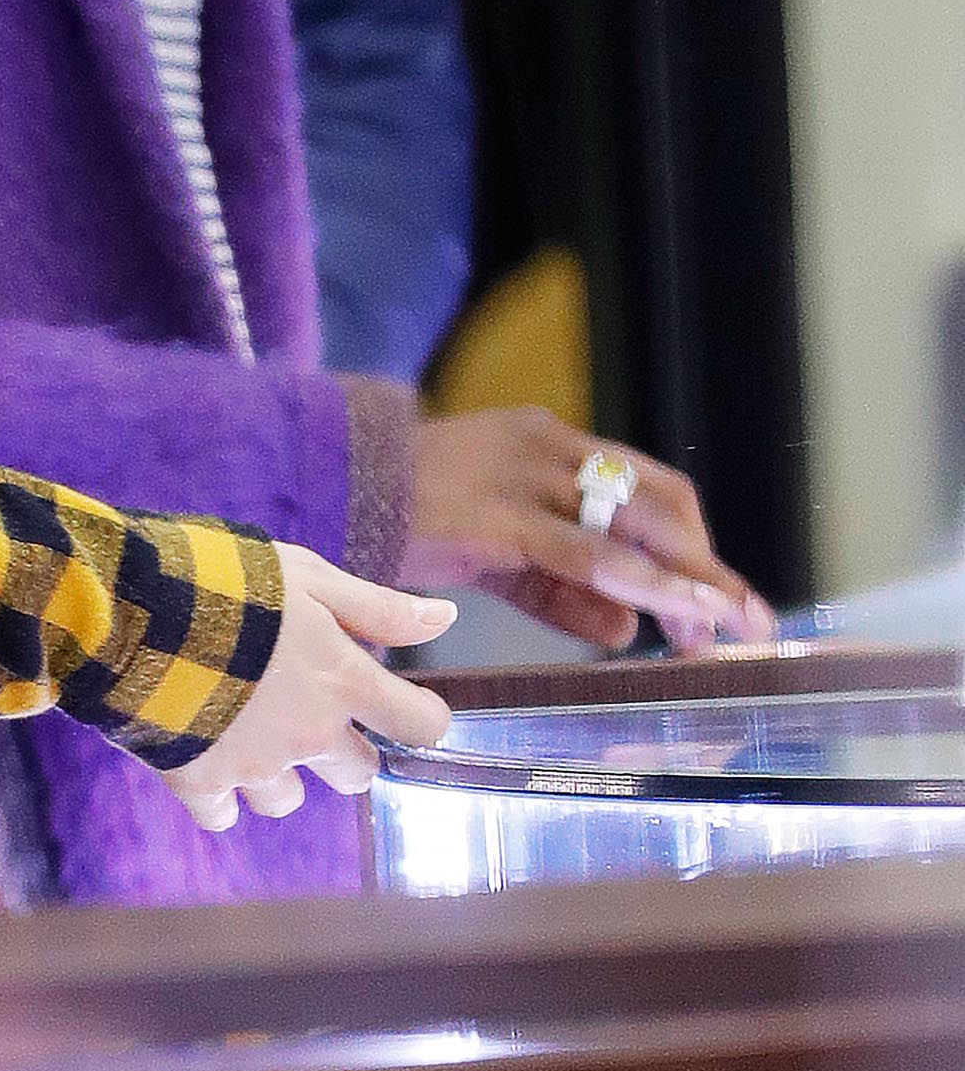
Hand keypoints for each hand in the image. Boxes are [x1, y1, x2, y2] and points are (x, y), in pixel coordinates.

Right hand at [165, 546, 452, 832]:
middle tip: (304, 707)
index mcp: (342, 680)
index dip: (422, 717)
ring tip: (242, 725)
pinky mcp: (199, 781)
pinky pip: (224, 815)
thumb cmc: (222, 577)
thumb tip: (446, 616)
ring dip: (278, 771)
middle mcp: (309, 734)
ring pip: (288, 799)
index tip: (406, 707)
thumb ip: (374, 605)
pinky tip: (202, 748)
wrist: (128, 606)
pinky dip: (219, 794)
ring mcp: (254, 765)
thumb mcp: (304, 573)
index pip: (419, 724)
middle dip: (342, 748)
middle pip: (357, 774)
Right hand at [404, 408, 777, 653]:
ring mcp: (523, 475)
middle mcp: (547, 445)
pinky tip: (664, 617)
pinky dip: (638, 584)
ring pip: (633, 526)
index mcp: (547, 439)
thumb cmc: (411, 516)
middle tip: (740, 622)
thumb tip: (630, 631)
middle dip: (706, 565)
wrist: (330, 489)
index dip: (694, 545)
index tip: (722, 600)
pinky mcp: (498, 514)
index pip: (649, 486)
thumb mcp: (500, 554)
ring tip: (718, 629)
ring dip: (687, 583)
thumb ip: (563, 589)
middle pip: (658, 502)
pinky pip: (585, 554)